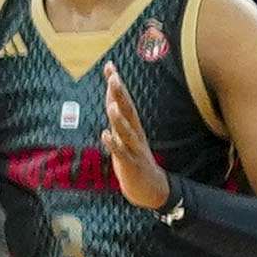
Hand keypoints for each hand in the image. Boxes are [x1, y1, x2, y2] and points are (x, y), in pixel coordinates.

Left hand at [98, 67, 173, 213]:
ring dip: (119, 118)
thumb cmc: (134, 159)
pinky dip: (114, 144)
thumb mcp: (125, 136)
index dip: (116, 85)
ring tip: (111, 105)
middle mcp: (135, 135)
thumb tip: (110, 96)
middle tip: (114, 77)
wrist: (151, 190)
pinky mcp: (131, 165)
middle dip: (120, 94)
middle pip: (128, 111)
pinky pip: (122, 154)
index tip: (109, 66)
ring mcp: (134, 150)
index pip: (124, 101)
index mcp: (133, 127)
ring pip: (126, 132)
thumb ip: (118, 117)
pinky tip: (105, 136)